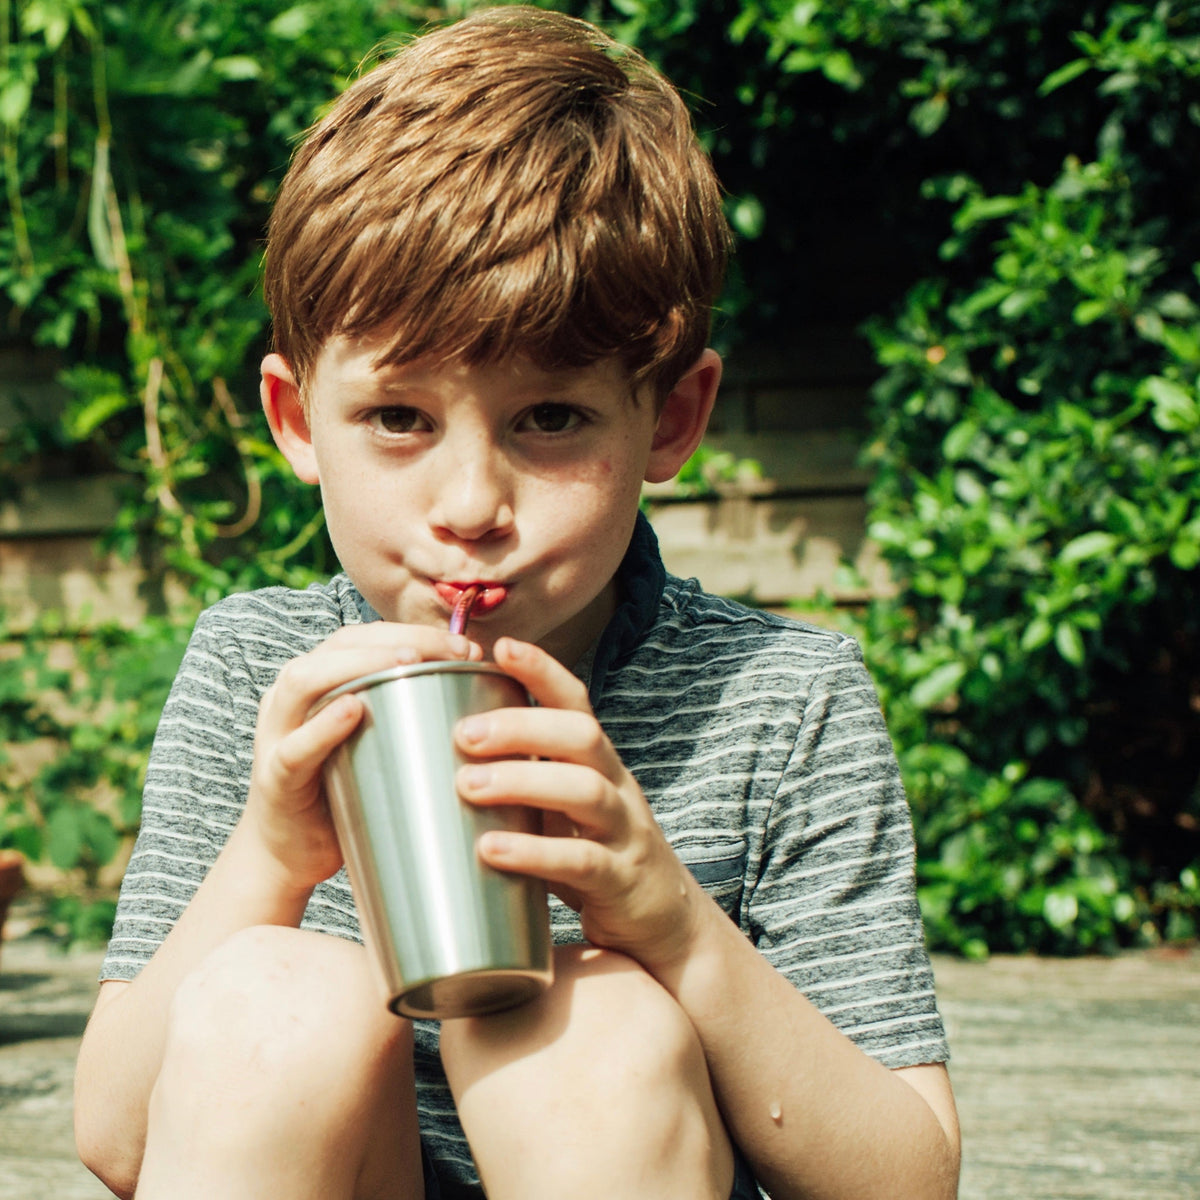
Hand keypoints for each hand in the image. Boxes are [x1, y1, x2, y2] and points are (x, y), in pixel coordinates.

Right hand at [245, 623, 481, 896]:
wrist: (289, 858)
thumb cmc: (343, 794)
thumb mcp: (376, 745)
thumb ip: (406, 715)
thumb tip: (479, 696)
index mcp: (319, 684)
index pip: (365, 636)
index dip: (415, 631)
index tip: (468, 645)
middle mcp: (291, 698)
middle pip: (340, 645)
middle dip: (399, 638)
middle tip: (452, 650)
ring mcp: (278, 734)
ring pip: (307, 679)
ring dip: (360, 664)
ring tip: (409, 660)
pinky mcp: (275, 779)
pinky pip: (296, 748)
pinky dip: (324, 726)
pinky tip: (354, 709)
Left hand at [453, 637, 705, 972]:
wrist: (661, 922)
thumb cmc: (591, 856)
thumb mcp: (560, 810)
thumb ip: (518, 784)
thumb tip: (429, 761)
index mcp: (597, 762)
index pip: (575, 702)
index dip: (542, 670)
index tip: (499, 647)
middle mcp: (615, 786)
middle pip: (580, 735)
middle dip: (521, 726)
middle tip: (462, 733)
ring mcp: (623, 831)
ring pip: (584, 790)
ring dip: (522, 781)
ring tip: (466, 785)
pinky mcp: (621, 880)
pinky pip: (581, 861)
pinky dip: (534, 852)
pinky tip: (490, 850)